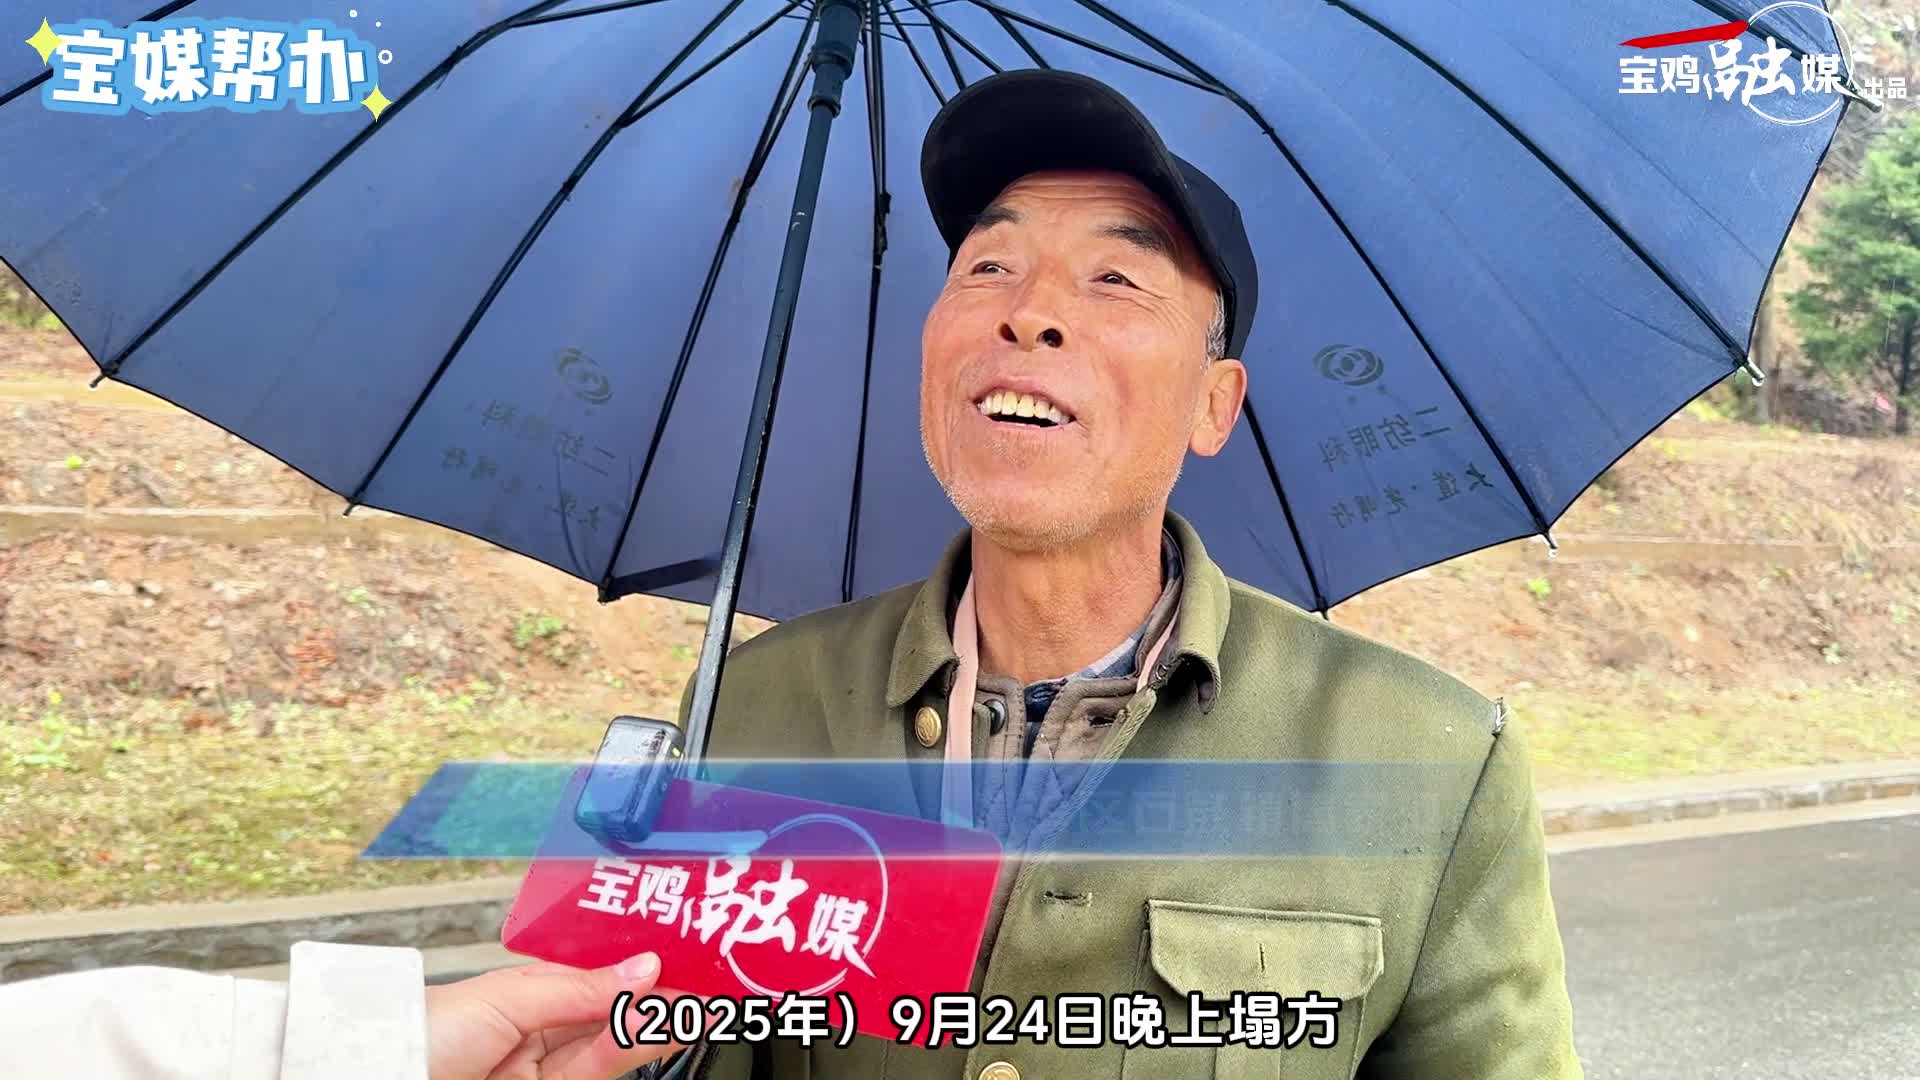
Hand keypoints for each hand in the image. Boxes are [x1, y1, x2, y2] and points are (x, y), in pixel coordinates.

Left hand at [425, 951, 689, 1079]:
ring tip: (701, 999)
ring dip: (658, 1020)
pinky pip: (600, 1067)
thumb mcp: (503, 998)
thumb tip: (641, 968)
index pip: (593, 977)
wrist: (380, 1076)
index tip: (682, 954)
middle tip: (711, 978)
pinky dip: (632, 1045)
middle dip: (659, 994)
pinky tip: (663, 1023)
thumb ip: (578, 988)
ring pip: (613, 1044)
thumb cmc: (418, 1036)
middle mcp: (535, 1033)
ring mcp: (541, 1070)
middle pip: (610, 1012)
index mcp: (520, 996)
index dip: (637, 966)